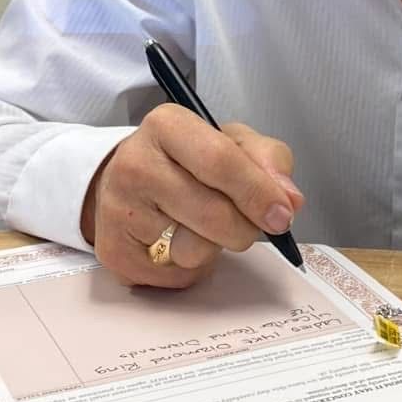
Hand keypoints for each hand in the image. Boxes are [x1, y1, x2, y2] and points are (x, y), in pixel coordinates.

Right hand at [81, 106, 303, 288]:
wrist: (126, 180)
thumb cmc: (187, 161)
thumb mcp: (231, 142)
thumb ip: (268, 161)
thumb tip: (289, 200)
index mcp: (167, 125)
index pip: (221, 162)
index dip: (257, 193)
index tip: (282, 216)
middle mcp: (134, 163)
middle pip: (212, 213)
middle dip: (243, 228)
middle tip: (245, 224)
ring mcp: (117, 208)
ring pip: (193, 249)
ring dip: (212, 248)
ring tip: (199, 227)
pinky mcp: (112, 250)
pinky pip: (173, 276)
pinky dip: (188, 268)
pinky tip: (176, 243)